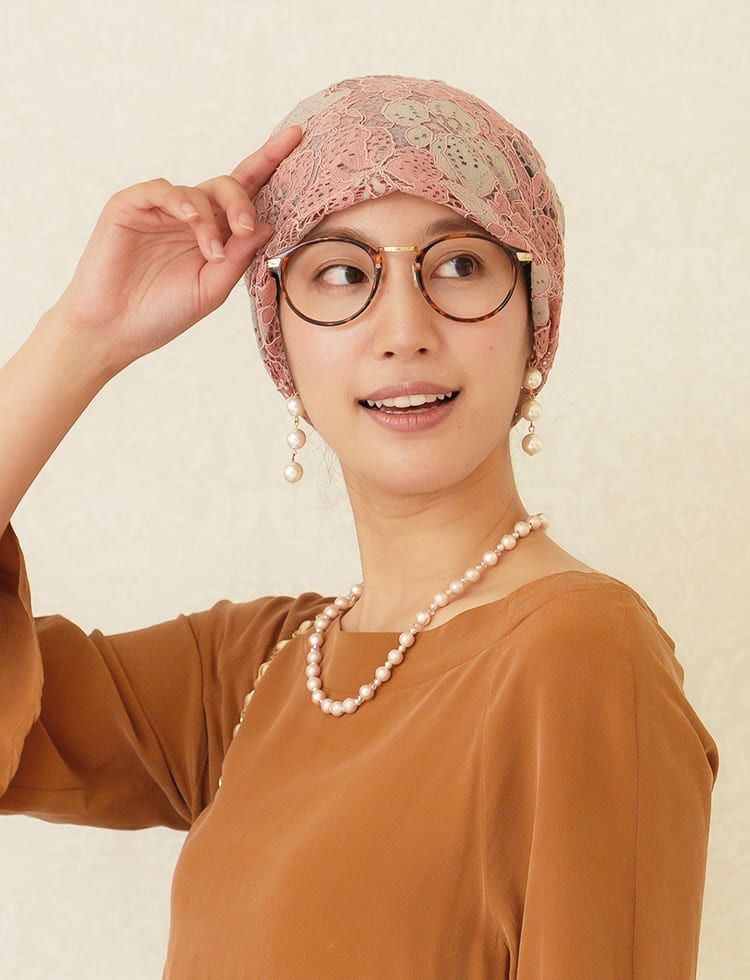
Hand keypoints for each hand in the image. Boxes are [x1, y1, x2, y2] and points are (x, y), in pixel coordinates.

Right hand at [52, 125, 302, 372]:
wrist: (116, 329)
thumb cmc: (163, 313)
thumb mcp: (212, 289)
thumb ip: (240, 256)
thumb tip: (268, 224)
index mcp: (216, 233)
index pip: (247, 191)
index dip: (270, 161)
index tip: (297, 136)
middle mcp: (191, 215)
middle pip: (229, 186)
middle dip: (242, 204)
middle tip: (245, 229)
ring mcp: (161, 209)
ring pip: (198, 192)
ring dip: (211, 221)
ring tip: (212, 254)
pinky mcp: (130, 206)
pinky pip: (161, 189)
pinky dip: (180, 201)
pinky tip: (190, 220)